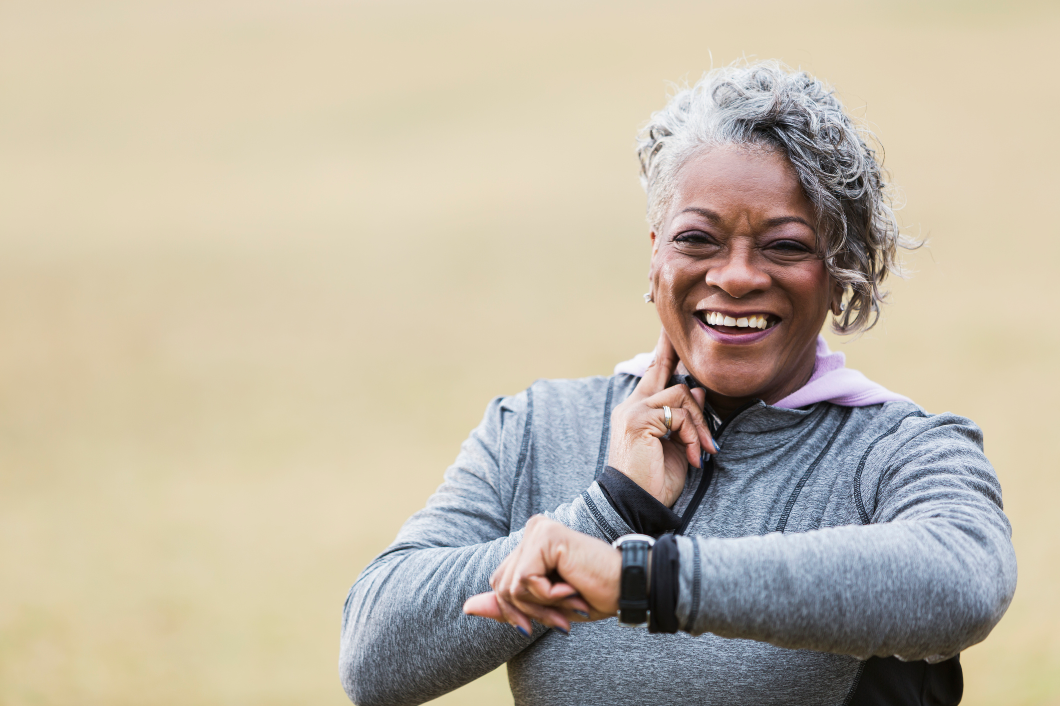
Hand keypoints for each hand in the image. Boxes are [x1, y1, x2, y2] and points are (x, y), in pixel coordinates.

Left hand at [463, 516, 620, 634]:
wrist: (628, 587)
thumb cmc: (593, 594)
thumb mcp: (543, 605)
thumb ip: (507, 604)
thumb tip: (466, 607)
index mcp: (530, 542)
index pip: (499, 583)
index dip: (519, 611)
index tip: (554, 619)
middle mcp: (532, 529)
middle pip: (500, 584)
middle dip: (529, 611)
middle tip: (563, 616)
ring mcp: (537, 530)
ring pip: (511, 586)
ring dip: (541, 607)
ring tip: (570, 601)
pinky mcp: (545, 536)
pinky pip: (525, 581)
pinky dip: (547, 596)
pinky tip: (571, 588)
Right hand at [608, 329, 716, 506]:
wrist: (637, 504)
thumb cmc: (655, 479)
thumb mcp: (675, 444)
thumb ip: (682, 416)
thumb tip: (696, 389)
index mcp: (637, 410)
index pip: (654, 372)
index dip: (664, 350)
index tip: (669, 329)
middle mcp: (631, 405)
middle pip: (665, 371)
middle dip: (679, 364)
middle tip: (689, 380)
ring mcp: (633, 410)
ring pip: (680, 395)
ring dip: (699, 424)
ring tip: (702, 450)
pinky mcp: (639, 420)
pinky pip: (680, 415)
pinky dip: (692, 436)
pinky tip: (693, 457)